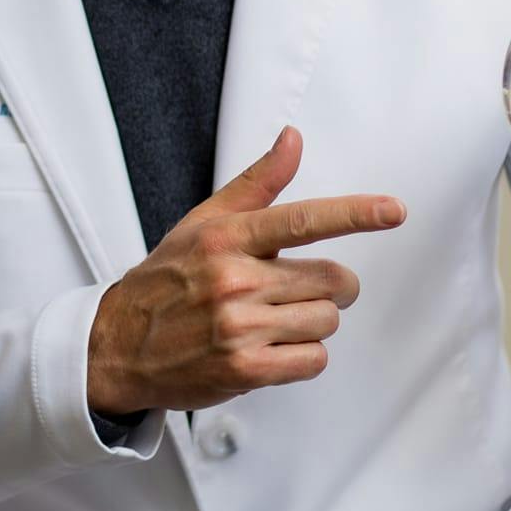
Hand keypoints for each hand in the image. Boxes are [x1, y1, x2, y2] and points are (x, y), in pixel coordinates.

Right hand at [85, 126, 405, 414]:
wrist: (118, 345)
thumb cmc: (166, 280)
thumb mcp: (204, 222)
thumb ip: (257, 184)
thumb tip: (292, 139)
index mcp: (226, 237)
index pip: (302, 220)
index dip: (353, 214)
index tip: (393, 210)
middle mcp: (234, 279)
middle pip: (331, 280)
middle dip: (330, 287)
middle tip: (301, 289)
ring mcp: (239, 327)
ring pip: (326, 322)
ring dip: (313, 322)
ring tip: (276, 320)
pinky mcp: (245, 370)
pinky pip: (313, 360)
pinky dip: (303, 356)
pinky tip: (273, 347)